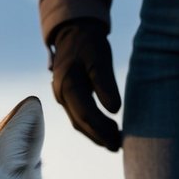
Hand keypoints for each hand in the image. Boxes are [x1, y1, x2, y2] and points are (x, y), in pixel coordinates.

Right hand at [50, 20, 121, 150]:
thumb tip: (115, 110)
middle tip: (118, 147)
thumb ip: (106, 83)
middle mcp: (61, 93)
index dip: (102, 130)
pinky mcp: (66, 96)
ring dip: (95, 134)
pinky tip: (103, 130)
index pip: (86, 114)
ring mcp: (61, 96)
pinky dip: (90, 125)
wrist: (74, 30)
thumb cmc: (89, 42)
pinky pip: (77, 115)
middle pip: (80, 122)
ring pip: (78, 122)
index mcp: (68, 84)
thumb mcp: (100, 58)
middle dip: (99, 137)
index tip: (118, 140)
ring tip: (113, 143)